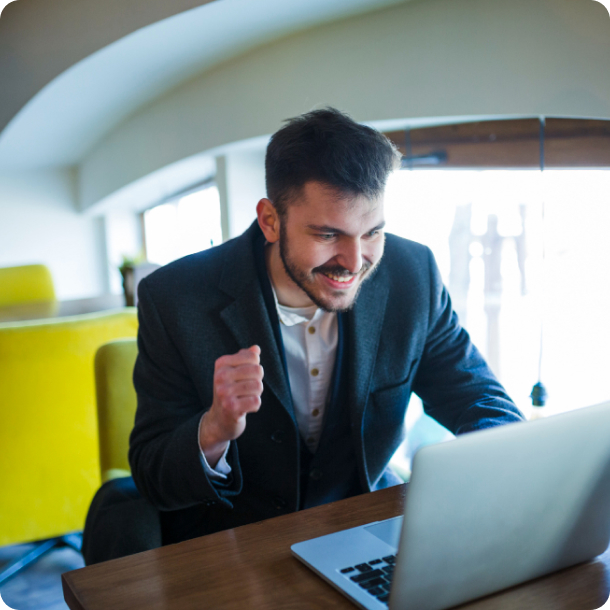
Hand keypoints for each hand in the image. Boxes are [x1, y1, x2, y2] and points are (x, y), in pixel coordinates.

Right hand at [199, 345, 263, 466]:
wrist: (219, 419)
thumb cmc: (230, 392)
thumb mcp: (234, 372)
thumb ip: (245, 358)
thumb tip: (256, 348)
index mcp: (221, 364)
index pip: (253, 357)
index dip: (255, 367)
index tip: (244, 376)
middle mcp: (220, 376)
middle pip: (258, 370)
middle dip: (257, 381)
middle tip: (246, 389)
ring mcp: (224, 392)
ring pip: (258, 386)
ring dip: (256, 394)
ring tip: (245, 398)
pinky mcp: (231, 408)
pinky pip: (256, 401)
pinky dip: (254, 406)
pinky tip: (244, 407)